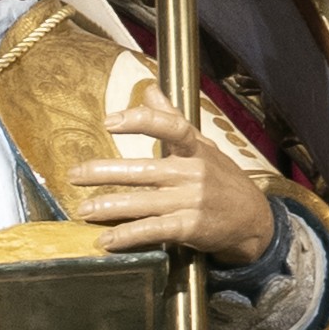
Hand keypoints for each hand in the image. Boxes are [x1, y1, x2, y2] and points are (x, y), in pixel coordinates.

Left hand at [66, 86, 277, 263]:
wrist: (254, 222)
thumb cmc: (223, 180)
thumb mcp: (204, 147)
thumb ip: (173, 119)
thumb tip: (150, 89)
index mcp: (196, 150)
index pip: (171, 128)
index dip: (141, 121)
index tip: (109, 121)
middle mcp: (193, 173)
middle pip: (144, 170)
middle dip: (105, 172)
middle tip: (74, 175)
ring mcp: (192, 202)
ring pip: (143, 202)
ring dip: (109, 207)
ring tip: (83, 210)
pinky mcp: (191, 228)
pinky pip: (154, 230)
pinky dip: (128, 236)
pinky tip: (106, 240)